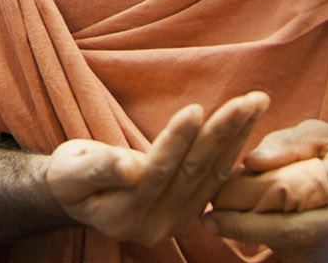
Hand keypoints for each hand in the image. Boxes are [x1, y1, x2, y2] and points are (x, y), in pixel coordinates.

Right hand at [45, 91, 268, 245]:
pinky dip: (234, 145)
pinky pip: (217, 175)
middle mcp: (157, 225)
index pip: (157, 173)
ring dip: (237, 136)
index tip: (196, 109)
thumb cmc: (69, 174)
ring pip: (212, 174)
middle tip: (247, 102)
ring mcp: (178, 221)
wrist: (77, 195)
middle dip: (221, 134)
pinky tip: (249, 121)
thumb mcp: (70, 170)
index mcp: (124, 216)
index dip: (176, 141)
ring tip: (257, 103)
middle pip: (193, 173)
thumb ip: (98, 169)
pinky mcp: (191, 209)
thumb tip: (130, 167)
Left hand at [207, 119, 327, 261]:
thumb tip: (251, 162)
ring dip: (258, 239)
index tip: (215, 198)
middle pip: (293, 230)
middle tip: (210, 220)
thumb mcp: (320, 134)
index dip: (251, 197)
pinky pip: (304, 258)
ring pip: (296, 249)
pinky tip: (259, 233)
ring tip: (227, 222)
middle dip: (245, 227)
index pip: (297, 189)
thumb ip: (285, 143)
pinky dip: (278, 248)